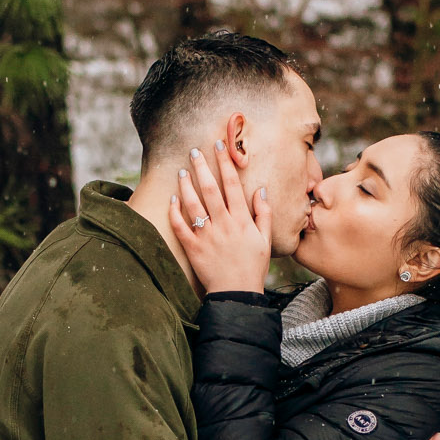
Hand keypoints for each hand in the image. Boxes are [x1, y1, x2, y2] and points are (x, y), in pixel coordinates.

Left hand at [167, 142, 270, 294]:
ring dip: (186, 184)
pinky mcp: (193, 248)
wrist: (237, 294)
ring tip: (182, 170)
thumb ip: (263, 214)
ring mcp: (207, 236)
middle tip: (194, 150)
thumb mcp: (266, 240)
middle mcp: (224, 224)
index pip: (232, 184)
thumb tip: (260, 191)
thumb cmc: (253, 267)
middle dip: (202, 166)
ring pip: (194, 204)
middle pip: (210, 188)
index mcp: (242, 219)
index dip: (225, 162)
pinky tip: (173, 198)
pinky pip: (181, 226)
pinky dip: (175, 211)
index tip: (220, 146)